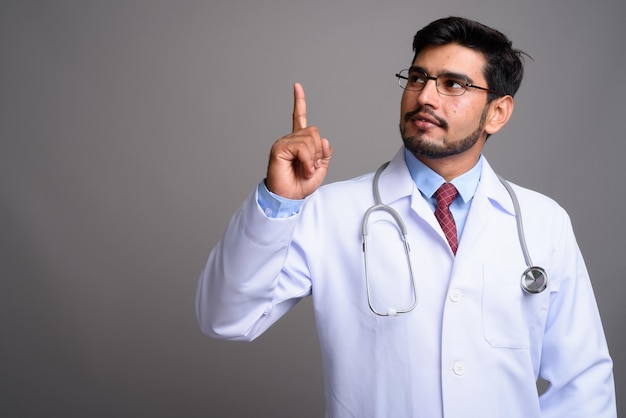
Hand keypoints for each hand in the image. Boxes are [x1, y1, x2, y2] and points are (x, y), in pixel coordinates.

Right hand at [266, 83, 332, 198]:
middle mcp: (290, 139)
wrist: (289, 197)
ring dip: (313, 158)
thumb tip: (325, 140)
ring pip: (310, 139)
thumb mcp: (320, 168)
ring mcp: (284, 142)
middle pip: (314, 132)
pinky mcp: (279, 148)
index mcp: (299, 142)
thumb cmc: (301, 184)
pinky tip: (303, 169)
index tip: (296, 85)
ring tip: (306, 170)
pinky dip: (307, 160)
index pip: (299, 117)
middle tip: (311, 166)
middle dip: (318, 151)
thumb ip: (325, 153)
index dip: (299, 101)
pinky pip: (302, 147)